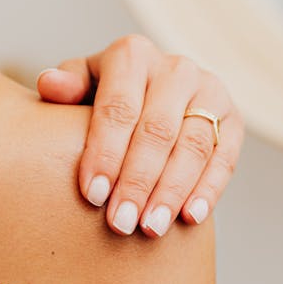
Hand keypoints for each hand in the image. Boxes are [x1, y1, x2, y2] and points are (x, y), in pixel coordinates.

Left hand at [36, 34, 242, 236]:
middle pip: (157, 130)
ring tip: (151, 228)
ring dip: (172, 191)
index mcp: (132, 55)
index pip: (118, 107)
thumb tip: (48, 85)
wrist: (153, 96)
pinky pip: (225, 157)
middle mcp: (176, 68)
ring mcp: (210, 91)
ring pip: (194, 145)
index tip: (92, 194)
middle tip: (120, 223)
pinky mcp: (234, 121)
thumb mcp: (83, 86)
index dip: (105, 152)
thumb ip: (66, 86)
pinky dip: (209, 189)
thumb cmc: (106, 98)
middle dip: (137, 181)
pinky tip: (191, 218)